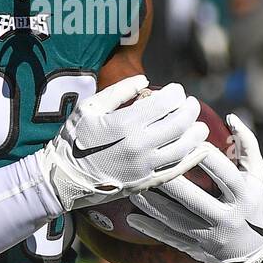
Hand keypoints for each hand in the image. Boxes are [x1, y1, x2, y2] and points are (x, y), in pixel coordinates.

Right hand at [36, 74, 211, 213]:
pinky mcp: (146, 183)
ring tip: (199, 125)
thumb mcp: (89, 108)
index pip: (164, 103)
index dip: (176, 93)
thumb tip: (144, 80)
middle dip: (190, 109)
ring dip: (196, 133)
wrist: (63, 179)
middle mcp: (139, 145)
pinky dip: (192, 158)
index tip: (176, 90)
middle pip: (179, 123)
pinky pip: (177, 170)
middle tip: (192, 103)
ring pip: (183, 147)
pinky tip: (199, 149)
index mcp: (125, 124)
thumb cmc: (73, 139)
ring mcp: (145, 167)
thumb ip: (118, 91)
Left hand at [125, 114, 262, 262]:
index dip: (205, 157)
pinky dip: (150, 229)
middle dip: (171, 181)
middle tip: (149, 162)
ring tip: (134, 186)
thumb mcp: (257, 174)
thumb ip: (247, 144)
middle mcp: (227, 218)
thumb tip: (231, 117)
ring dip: (153, 204)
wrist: (251, 249)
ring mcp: (210, 236)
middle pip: (195, 199)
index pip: (224, 174)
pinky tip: (131, 217)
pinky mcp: (196, 248)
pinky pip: (169, 238)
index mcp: (243, 196)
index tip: (186, 138)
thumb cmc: (252, 200)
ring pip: (177, 220)